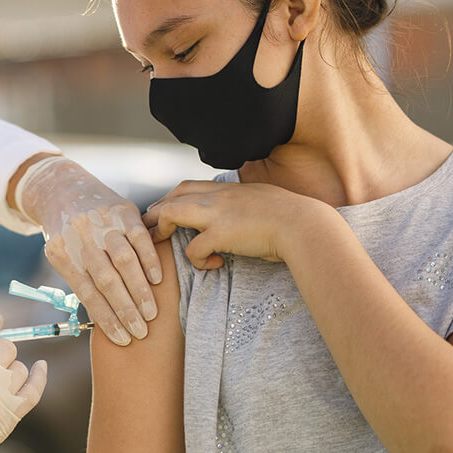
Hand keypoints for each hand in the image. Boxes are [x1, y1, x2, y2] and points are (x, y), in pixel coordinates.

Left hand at [13, 155, 160, 345]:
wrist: (64, 189)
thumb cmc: (67, 234)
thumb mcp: (63, 255)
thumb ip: (81, 279)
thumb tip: (107, 319)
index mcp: (61, 253)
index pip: (87, 292)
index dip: (106, 318)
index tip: (123, 339)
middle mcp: (80, 237)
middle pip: (106, 280)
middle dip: (125, 310)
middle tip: (141, 333)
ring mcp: (101, 221)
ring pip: (124, 260)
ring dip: (140, 290)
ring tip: (152, 313)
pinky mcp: (121, 210)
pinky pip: (139, 237)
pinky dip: (149, 260)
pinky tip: (157, 281)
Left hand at [142, 180, 327, 268]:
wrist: (307, 225)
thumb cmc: (293, 217)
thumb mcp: (263, 201)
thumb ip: (245, 204)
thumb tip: (241, 214)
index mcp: (227, 189)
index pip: (186, 187)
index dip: (169, 199)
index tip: (161, 213)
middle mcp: (218, 197)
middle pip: (172, 197)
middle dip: (153, 214)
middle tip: (145, 231)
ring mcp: (217, 214)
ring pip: (171, 213)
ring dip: (161, 230)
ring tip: (163, 245)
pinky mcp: (221, 234)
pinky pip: (193, 248)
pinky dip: (196, 260)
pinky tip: (211, 265)